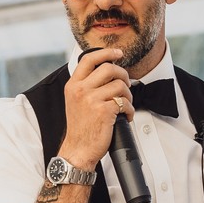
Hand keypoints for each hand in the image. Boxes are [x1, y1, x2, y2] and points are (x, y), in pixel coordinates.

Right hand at [58, 48, 132, 168]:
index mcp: (73, 85)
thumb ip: (86, 85)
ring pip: (120, 85)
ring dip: (128, 95)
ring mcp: (91, 100)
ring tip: (125, 105)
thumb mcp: (75, 101)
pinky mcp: (103, 111)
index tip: (118, 53)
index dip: (107, 53)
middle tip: (126, 85)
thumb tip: (108, 71)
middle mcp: (80, 90)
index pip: (89, 60)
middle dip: (123, 75)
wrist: (77, 149)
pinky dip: (130, 110)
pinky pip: (125, 103)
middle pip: (109, 69)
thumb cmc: (80, 127)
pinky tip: (126, 116)